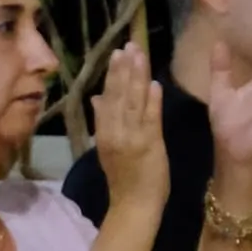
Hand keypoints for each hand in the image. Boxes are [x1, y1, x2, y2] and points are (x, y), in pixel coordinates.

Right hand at [83, 43, 168, 206]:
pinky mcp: (149, 145)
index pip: (107, 98)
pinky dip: (152, 101)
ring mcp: (131, 138)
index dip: (112, 74)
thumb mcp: (107, 148)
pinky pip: (150, 119)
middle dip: (124, 69)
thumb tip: (96, 97)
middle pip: (119, 95)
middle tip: (128, 45)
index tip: (117, 53)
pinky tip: (154, 83)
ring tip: (140, 55)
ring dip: (137, 77)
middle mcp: (114, 132)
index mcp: (103, 133)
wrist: (133, 205)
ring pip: (133, 102)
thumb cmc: (124, 178)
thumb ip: (104, 121)